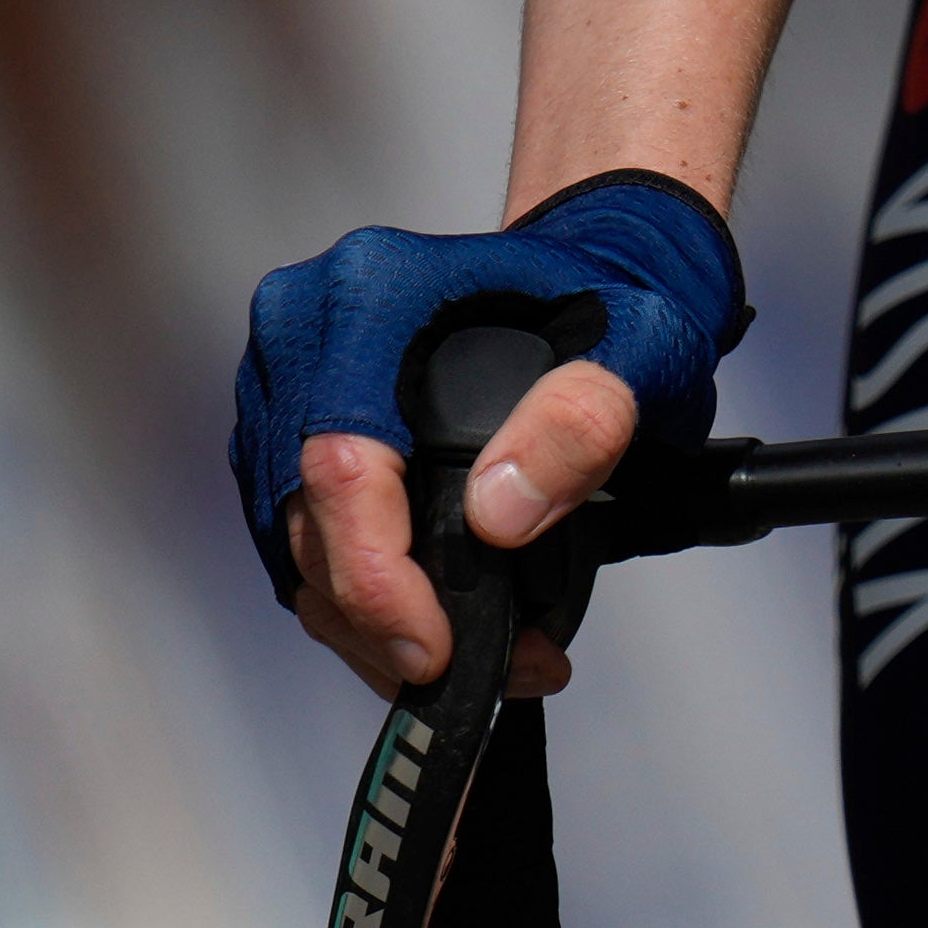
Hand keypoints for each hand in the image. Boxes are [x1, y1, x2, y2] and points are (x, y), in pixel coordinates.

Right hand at [236, 171, 743, 698]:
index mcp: (371, 300)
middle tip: (496, 668)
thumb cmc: (613, 296)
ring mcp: (291, 382)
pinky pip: (308, 538)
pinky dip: (367, 595)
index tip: (436, 650)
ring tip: (490, 658)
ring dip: (378, 625)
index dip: (377, 579)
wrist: (598, 259)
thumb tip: (499, 515)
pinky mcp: (296, 428)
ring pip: (300, 546)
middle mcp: (307, 334)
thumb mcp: (636, 350)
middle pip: (308, 523)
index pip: (338, 465)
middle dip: (389, 624)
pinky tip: (440, 624)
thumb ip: (578, 424)